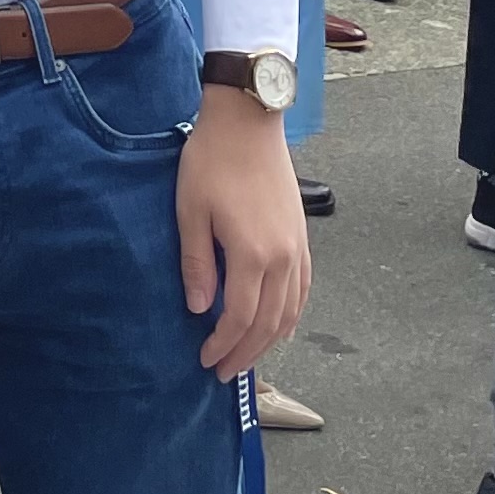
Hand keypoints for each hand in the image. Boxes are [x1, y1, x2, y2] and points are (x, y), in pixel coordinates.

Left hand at [178, 85, 310, 376]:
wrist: (248, 121)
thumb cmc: (212, 159)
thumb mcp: (190, 210)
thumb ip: (196, 263)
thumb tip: (198, 308)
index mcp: (253, 254)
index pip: (239, 318)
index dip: (223, 344)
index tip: (205, 359)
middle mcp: (283, 259)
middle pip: (268, 324)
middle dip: (245, 353)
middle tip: (223, 371)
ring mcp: (298, 249)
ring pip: (289, 312)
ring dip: (268, 341)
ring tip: (246, 356)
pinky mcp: (303, 238)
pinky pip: (302, 291)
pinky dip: (290, 316)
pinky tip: (278, 326)